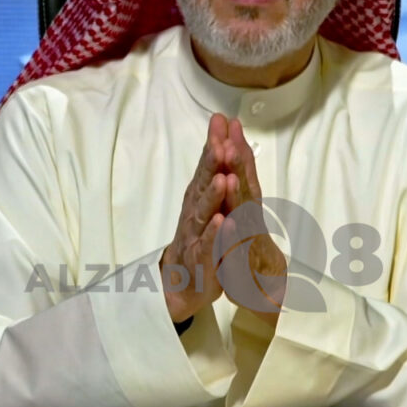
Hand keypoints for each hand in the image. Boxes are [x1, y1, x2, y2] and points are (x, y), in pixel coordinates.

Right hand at [161, 114, 229, 322]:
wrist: (183, 284)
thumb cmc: (199, 239)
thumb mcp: (207, 205)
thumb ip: (212, 174)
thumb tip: (220, 139)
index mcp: (199, 199)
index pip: (207, 167)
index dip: (213, 144)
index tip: (220, 121)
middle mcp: (194, 213)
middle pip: (203, 185)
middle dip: (211, 164)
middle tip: (220, 143)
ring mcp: (196, 237)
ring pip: (204, 214)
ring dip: (212, 197)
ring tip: (222, 180)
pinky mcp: (202, 262)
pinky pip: (209, 247)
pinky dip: (215, 235)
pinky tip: (222, 222)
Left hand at [217, 118, 286, 325]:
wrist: (262, 303)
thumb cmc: (251, 258)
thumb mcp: (243, 225)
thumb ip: (243, 195)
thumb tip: (237, 162)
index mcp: (248, 212)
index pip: (243, 176)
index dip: (237, 149)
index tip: (228, 123)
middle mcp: (252, 225)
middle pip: (246, 189)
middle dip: (238, 160)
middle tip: (230, 132)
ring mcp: (250, 248)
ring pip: (243, 217)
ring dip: (237, 192)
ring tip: (229, 167)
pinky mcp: (242, 272)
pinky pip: (235, 253)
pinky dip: (229, 237)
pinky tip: (225, 221)